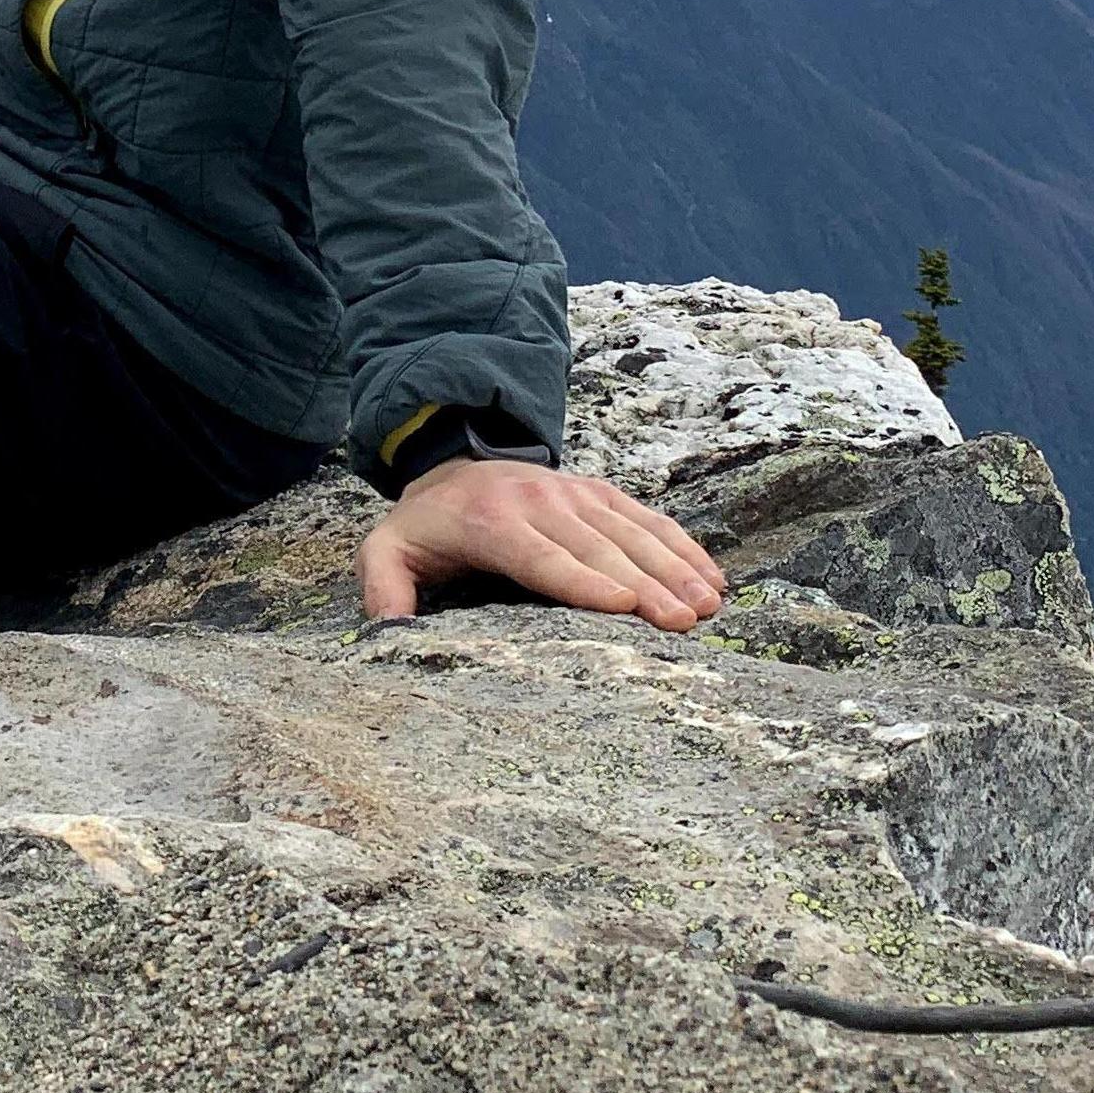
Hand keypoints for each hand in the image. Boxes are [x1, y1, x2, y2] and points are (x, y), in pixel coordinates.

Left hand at [357, 457, 726, 631]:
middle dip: (645, 584)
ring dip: (673, 566)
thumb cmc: (426, 526)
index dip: (583, 581)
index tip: (624, 606)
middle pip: (597, 547)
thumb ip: (382, 588)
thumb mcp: (386, 551)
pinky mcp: (596, 490)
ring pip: (629, 530)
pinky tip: (711, 576)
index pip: (541, 557)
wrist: (449, 460)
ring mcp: (572, 491)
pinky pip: (643, 515)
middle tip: (684, 622)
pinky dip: (680, 543)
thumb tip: (388, 632)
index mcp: (489, 523)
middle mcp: (537, 501)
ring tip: (708, 604)